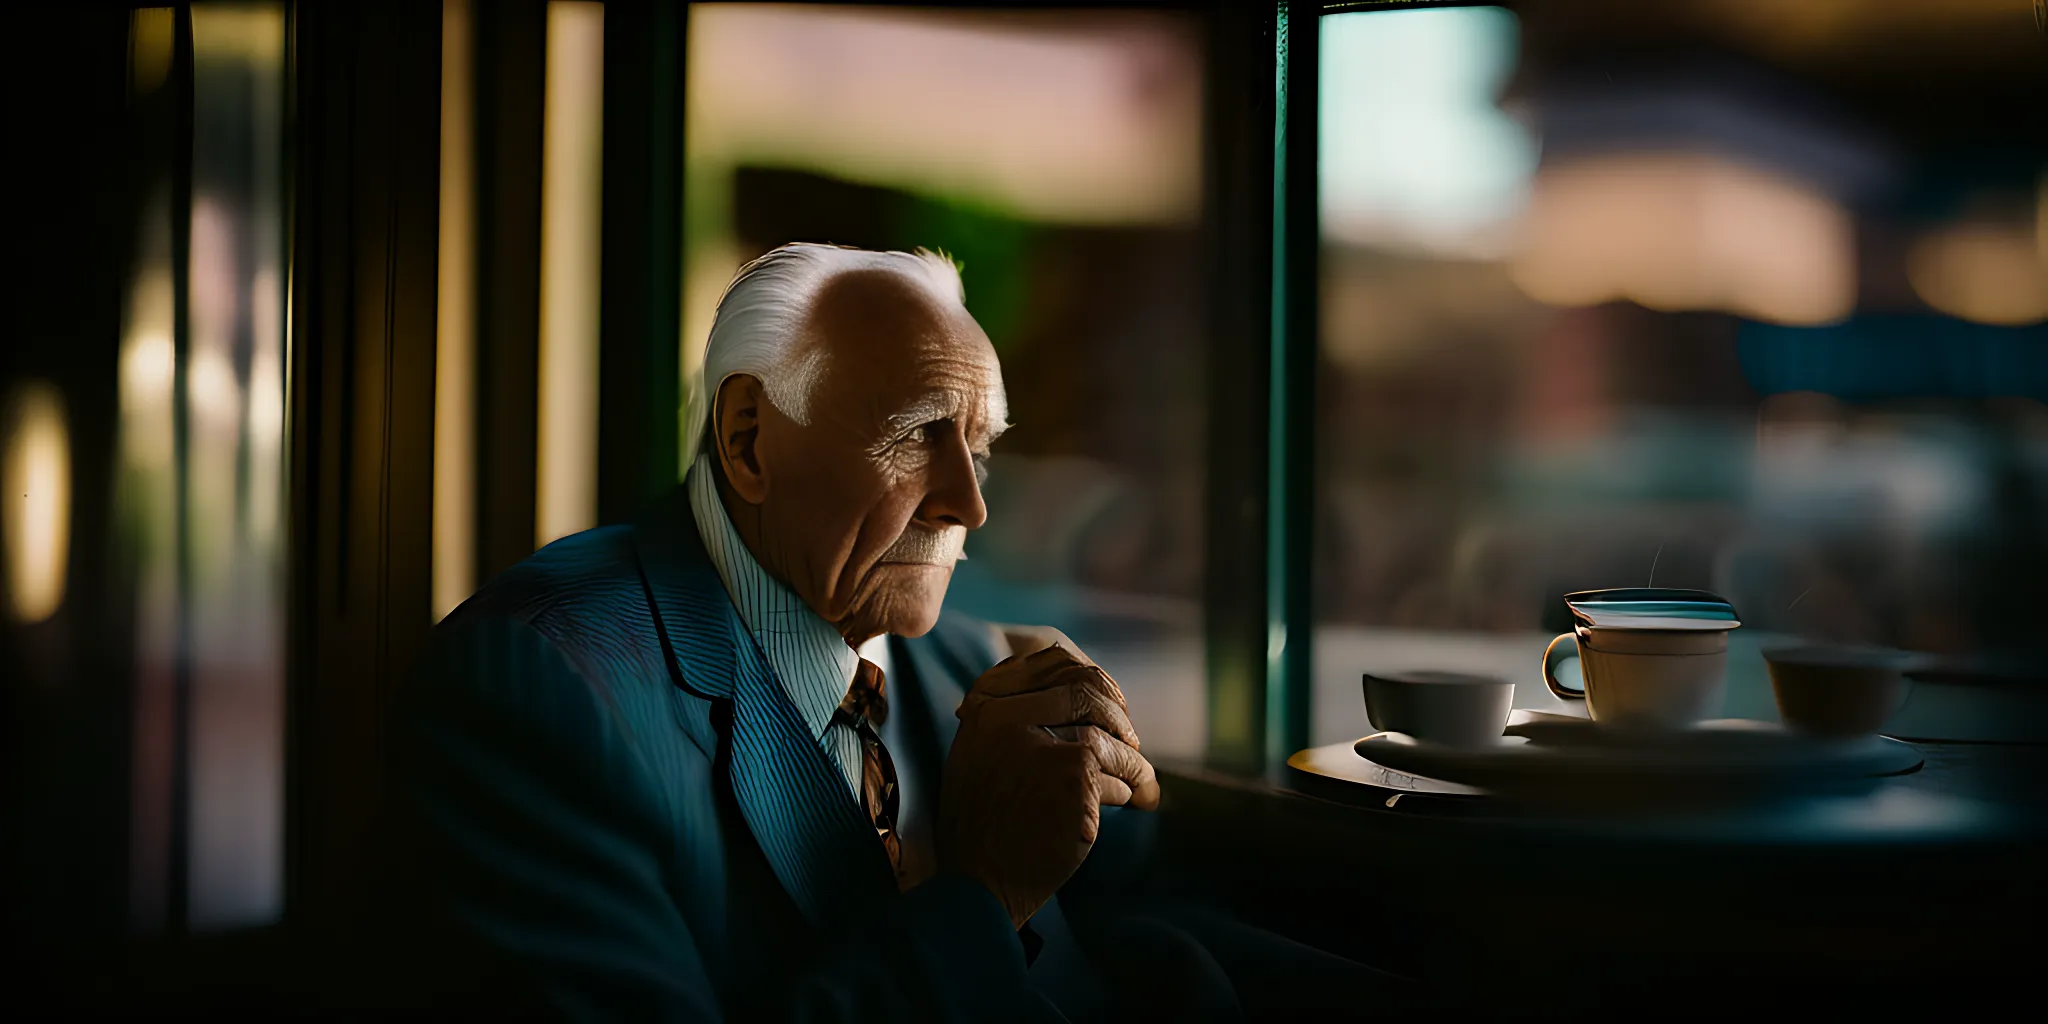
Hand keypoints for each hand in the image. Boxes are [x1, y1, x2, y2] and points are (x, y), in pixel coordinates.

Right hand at [937, 641, 1158, 930]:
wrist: (977, 883)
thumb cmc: (983, 823)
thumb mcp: (980, 753)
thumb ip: (1016, 715)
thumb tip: (1085, 683)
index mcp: (985, 705)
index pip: (1052, 660)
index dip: (1092, 675)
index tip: (1110, 698)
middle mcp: (1008, 717)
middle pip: (1088, 690)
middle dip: (1119, 714)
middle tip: (1132, 741)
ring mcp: (1043, 746)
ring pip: (1109, 738)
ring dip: (1130, 762)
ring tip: (1136, 782)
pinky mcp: (1074, 779)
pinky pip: (1119, 777)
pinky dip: (1129, 791)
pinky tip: (1129, 802)